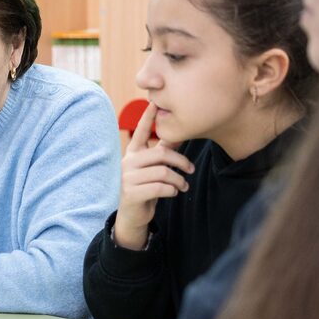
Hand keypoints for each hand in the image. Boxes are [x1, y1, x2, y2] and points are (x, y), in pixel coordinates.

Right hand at [113, 103, 193, 248]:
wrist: (132, 216)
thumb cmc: (145, 188)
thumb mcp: (152, 169)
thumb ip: (160, 153)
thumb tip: (177, 134)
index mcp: (132, 154)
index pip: (140, 132)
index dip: (146, 118)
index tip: (154, 103)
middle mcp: (127, 162)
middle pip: (161, 154)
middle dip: (181, 161)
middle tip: (191, 169)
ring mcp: (127, 178)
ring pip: (163, 172)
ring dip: (179, 180)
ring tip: (183, 185)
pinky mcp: (131, 192)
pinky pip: (160, 187)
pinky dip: (172, 191)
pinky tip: (174, 192)